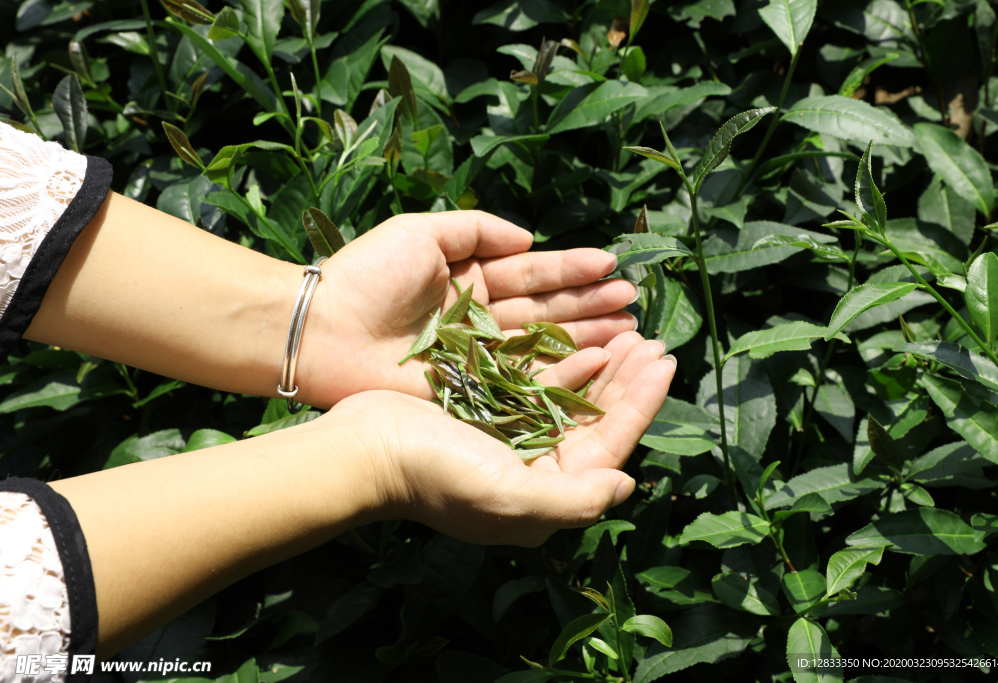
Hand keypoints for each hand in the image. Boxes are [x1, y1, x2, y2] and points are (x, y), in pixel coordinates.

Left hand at [299, 211, 637, 407]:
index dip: (571, 270)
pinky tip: (593, 364)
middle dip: (589, 305)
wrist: (321, 330)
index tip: (611, 266)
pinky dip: (557, 373)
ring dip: (584, 338)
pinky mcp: (469, 388)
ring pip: (541, 345)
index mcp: (470, 278)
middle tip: (632, 303)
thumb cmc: (366, 275)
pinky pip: (520, 380)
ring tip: (627, 331)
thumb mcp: (421, 232)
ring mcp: (477, 355)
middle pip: (545, 310)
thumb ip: (476, 230)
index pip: (532, 273)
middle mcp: (480, 318)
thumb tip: (529, 238)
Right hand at [331, 331, 673, 545]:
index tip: (665, 360)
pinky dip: (564, 363)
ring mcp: (513, 440)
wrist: (364, 450)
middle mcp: (535, 470)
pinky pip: (540, 386)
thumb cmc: (437, 475)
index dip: (641, 403)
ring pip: (573, 399)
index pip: (610, 445)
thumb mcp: (511, 496)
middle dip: (627, 380)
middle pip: (596, 420)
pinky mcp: (489, 413)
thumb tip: (626, 484)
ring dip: (602, 367)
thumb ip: (575, 499)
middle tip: (649, 338)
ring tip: (626, 332)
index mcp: (547, 494)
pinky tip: (582, 342)